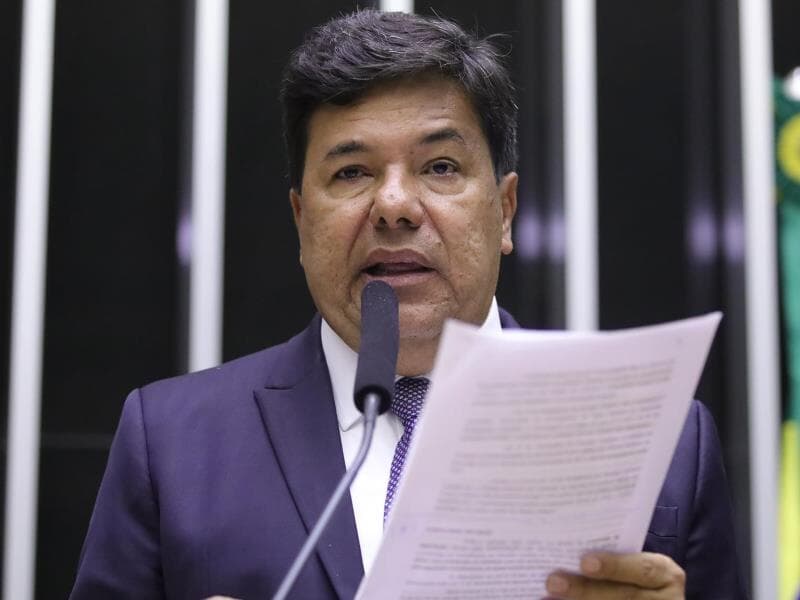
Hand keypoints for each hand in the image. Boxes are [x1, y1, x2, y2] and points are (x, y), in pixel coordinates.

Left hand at [545, 551, 684, 598]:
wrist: (650, 597)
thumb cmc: (635, 575)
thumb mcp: (636, 564)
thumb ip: (614, 556)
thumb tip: (567, 546)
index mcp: (665, 575)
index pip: (642, 569)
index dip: (614, 566)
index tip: (585, 562)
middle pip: (623, 597)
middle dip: (585, 590)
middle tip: (553, 582)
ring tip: (548, 597)